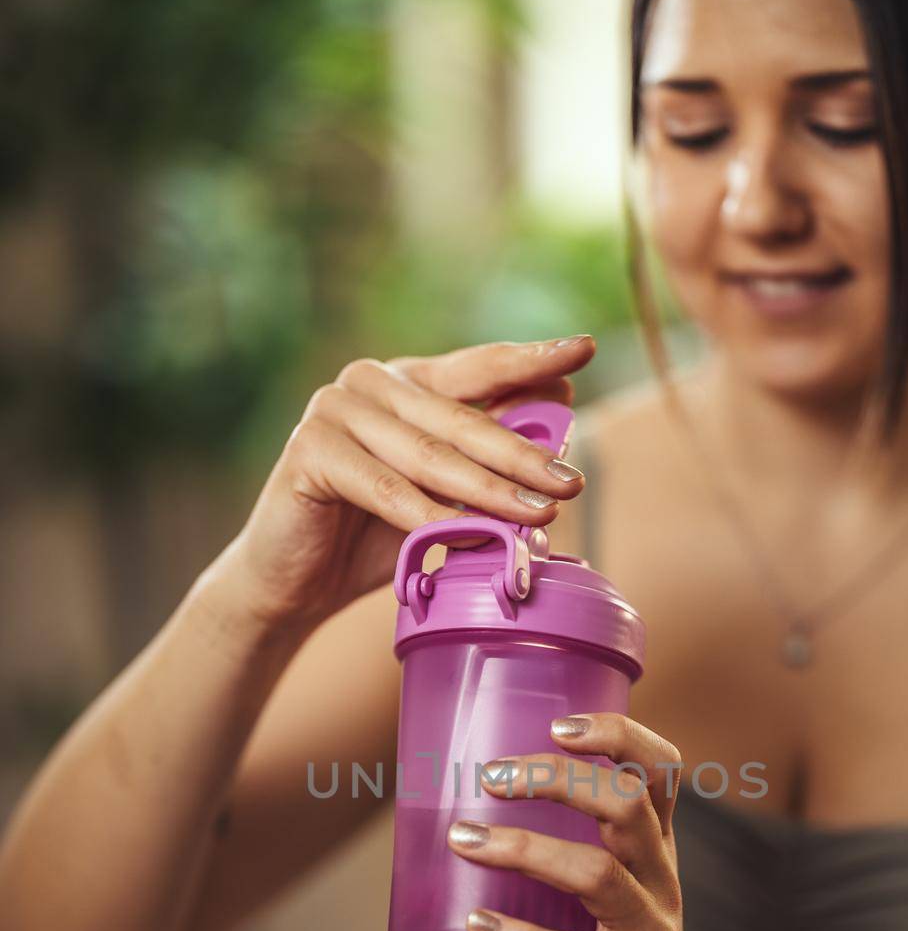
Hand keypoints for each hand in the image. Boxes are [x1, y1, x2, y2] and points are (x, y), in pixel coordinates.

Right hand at [220, 336, 594, 631]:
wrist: (298, 582)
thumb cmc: (377, 536)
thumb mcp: (446, 494)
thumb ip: (489, 456)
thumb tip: (564, 408)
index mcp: (410, 381)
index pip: (481, 365)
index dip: (532, 357)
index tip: (585, 348)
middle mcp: (372, 382)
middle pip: (463, 420)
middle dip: (523, 455)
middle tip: (569, 483)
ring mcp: (335, 409)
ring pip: (430, 456)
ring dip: (488, 491)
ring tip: (537, 517)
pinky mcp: (310, 449)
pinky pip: (383, 487)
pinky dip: (424, 515)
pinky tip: (461, 534)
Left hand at [446, 712, 733, 930]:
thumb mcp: (606, 908)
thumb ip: (558, 864)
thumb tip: (448, 820)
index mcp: (654, 856)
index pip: (661, 773)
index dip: (619, 736)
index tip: (558, 725)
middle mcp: (660, 887)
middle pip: (626, 805)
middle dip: (555, 779)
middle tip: (489, 779)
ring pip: (599, 874)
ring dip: (525, 849)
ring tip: (465, 841)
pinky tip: (480, 929)